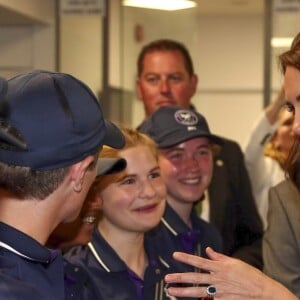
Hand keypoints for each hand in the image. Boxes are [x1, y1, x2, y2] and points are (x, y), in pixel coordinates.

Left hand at [164, 247, 296, 299]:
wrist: (264, 294)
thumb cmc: (251, 276)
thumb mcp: (235, 263)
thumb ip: (219, 257)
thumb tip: (208, 250)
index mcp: (220, 268)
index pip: (199, 261)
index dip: (186, 258)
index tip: (175, 255)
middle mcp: (217, 280)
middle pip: (194, 278)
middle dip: (179, 278)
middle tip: (166, 278)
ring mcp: (219, 293)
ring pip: (197, 292)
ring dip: (182, 292)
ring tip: (170, 291)